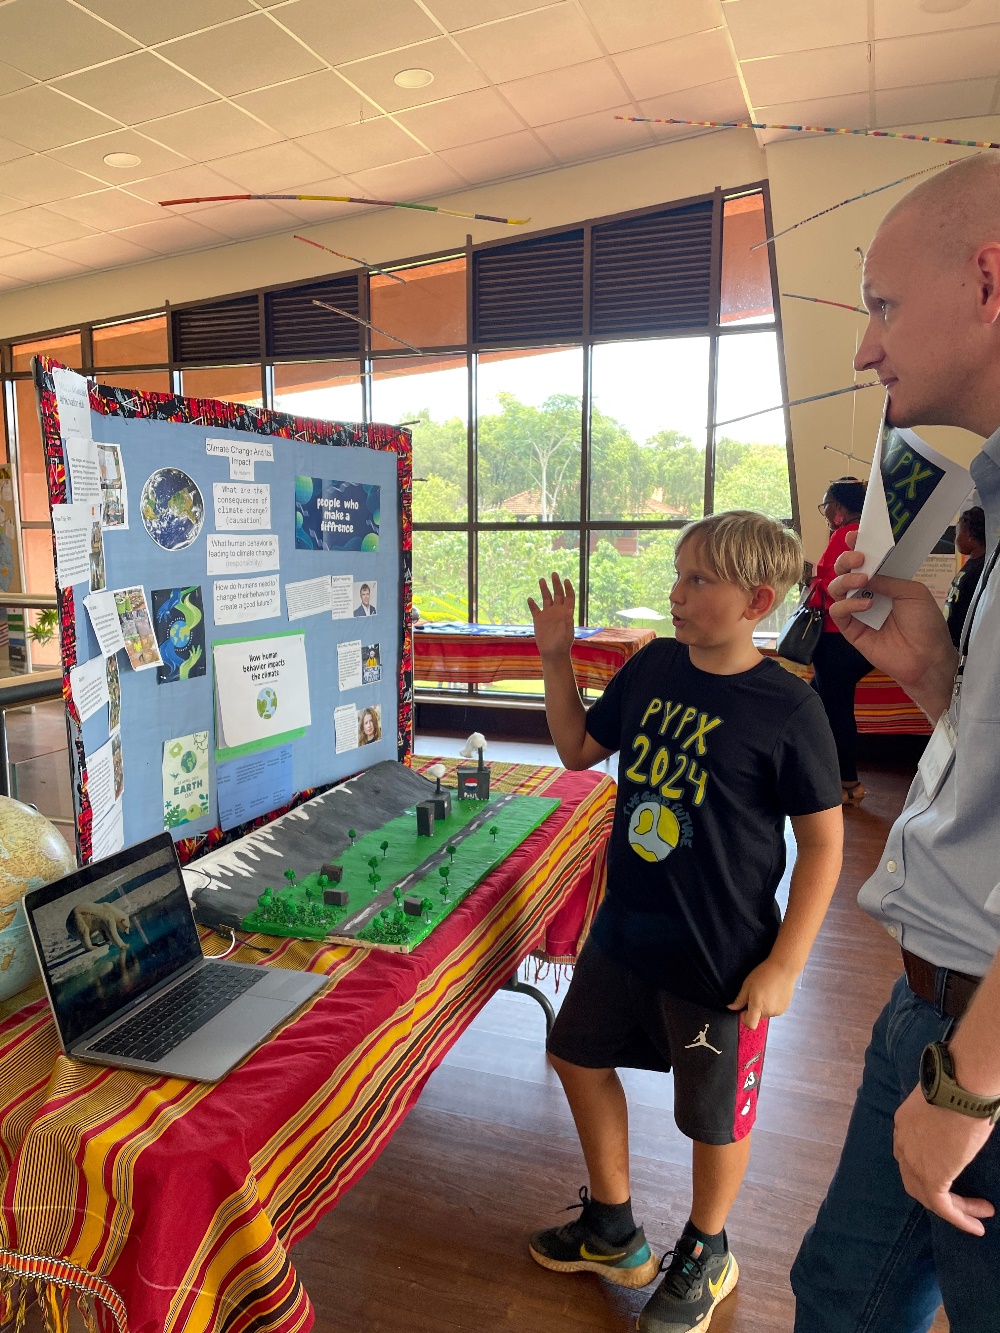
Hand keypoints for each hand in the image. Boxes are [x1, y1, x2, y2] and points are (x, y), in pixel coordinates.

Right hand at [528, 573, 575, 659]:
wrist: (552, 653)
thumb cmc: (562, 645)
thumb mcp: (566, 634)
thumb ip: (567, 623)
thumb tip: (569, 612)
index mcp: (566, 612)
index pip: (569, 597)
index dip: (568, 588)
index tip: (565, 580)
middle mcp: (557, 611)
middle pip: (557, 594)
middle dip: (556, 583)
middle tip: (554, 574)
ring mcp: (547, 615)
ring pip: (546, 598)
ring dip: (544, 589)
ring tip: (541, 579)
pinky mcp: (538, 620)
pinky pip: (534, 609)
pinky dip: (532, 604)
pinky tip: (530, 599)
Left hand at [728, 958, 797, 1029]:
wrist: (784, 968)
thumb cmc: (764, 974)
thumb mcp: (747, 985)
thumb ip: (739, 999)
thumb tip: (731, 1008)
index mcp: (758, 1006)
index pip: (750, 1024)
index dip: (744, 1019)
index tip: (743, 1009)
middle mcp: (769, 1011)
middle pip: (757, 1018)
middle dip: (753, 1009)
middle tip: (755, 994)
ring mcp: (778, 1011)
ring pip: (765, 1014)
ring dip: (763, 1007)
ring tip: (765, 992)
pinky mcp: (784, 1008)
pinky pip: (773, 1011)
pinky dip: (771, 1005)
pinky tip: (772, 993)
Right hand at [827, 532, 956, 705]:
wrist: (927, 656)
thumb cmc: (926, 623)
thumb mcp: (913, 592)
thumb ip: (887, 579)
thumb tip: (863, 572)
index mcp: (885, 582)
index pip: (865, 562)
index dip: (856, 548)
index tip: (854, 537)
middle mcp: (868, 594)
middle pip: (844, 572)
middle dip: (845, 561)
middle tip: (857, 559)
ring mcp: (857, 612)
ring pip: (836, 589)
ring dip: (845, 580)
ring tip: (862, 581)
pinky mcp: (851, 630)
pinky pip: (838, 612)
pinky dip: (848, 605)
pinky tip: (865, 605)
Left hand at [893, 1085, 995, 1234]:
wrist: (960, 1086)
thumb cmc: (960, 1085)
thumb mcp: (945, 1100)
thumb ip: (945, 1114)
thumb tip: (962, 1117)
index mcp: (905, 1123)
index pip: (909, 1154)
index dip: (926, 1168)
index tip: (953, 1173)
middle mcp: (903, 1142)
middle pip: (914, 1178)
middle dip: (938, 1193)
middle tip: (964, 1202)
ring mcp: (914, 1160)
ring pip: (929, 1196)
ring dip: (956, 1208)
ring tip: (980, 1215)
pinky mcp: (931, 1176)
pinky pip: (943, 1207)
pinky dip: (959, 1219)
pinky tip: (977, 1226)